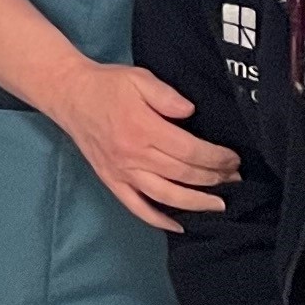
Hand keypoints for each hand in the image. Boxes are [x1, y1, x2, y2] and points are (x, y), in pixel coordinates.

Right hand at [53, 58, 237, 229]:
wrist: (69, 94)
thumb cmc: (107, 84)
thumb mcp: (139, 78)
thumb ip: (167, 95)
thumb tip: (190, 112)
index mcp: (143, 128)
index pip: (190, 151)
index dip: (217, 158)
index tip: (234, 160)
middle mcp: (133, 154)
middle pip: (183, 174)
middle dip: (214, 179)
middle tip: (235, 180)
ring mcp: (121, 171)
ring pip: (165, 196)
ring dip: (195, 204)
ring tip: (219, 205)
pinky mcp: (111, 180)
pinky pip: (136, 206)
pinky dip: (158, 220)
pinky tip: (179, 226)